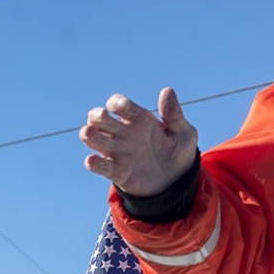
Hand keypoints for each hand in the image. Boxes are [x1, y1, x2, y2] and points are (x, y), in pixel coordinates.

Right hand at [80, 87, 198, 196]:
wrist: (178, 182)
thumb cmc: (179, 153)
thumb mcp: (184, 134)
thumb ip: (174, 115)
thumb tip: (167, 90)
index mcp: (138, 119)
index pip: (119, 104)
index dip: (117, 102)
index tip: (122, 106)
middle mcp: (123, 133)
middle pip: (99, 118)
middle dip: (97, 115)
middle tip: (103, 116)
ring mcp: (117, 152)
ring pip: (93, 138)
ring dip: (89, 134)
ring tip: (90, 132)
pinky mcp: (117, 171)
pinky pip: (101, 166)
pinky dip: (94, 163)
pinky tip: (92, 160)